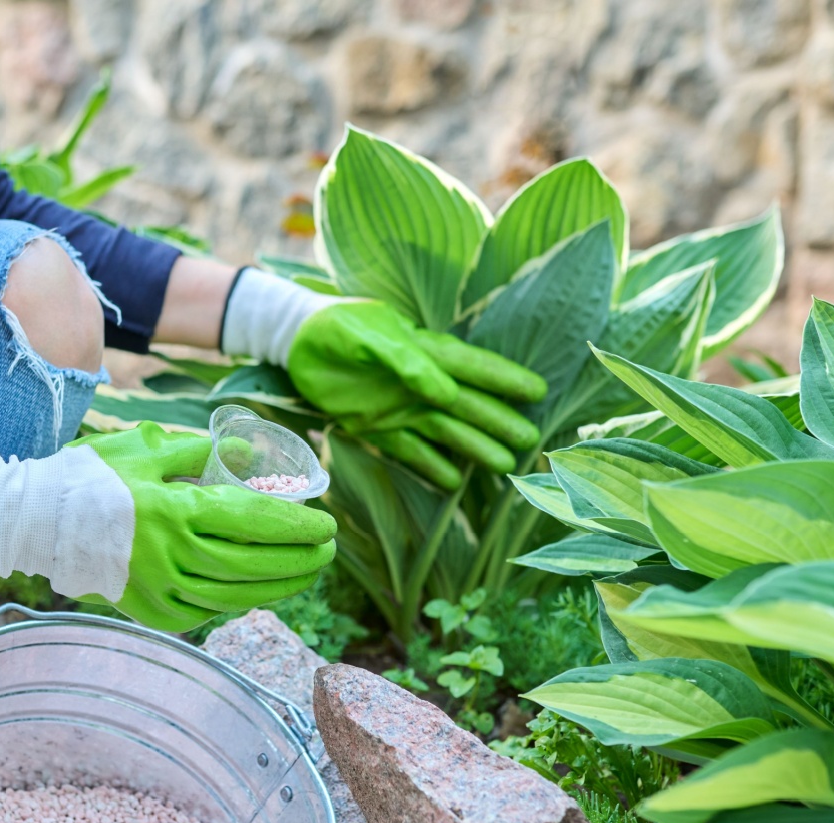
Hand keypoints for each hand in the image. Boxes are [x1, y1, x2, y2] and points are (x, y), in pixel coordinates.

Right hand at [0, 423, 336, 631]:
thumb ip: (200, 452)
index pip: (256, 522)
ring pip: (237, 596)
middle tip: (327, 551)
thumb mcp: (147, 449)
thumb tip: (247, 454)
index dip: (298, 526)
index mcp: (176, 511)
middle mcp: (173, 556)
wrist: (34, 523)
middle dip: (300, 560)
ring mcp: (161, 590)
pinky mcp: (150, 612)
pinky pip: (207, 612)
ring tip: (305, 574)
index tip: (328, 525)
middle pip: (256, 564)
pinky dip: (238, 602)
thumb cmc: (91, 478)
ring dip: (279, 587)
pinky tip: (257, 592)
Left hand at [286, 301, 546, 489]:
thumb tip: (444, 392)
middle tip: (530, 441)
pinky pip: (410, 450)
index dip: (504, 379)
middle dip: (498, 421)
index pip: (473, 367)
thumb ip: (405, 361)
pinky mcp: (377, 427)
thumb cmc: (336, 327)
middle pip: (467, 405)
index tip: (537, 391)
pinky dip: (431, 466)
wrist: (295, 343)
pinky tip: (453, 483)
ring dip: (473, 448)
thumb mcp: (368, 336)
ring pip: (445, 431)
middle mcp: (420, 383)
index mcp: (424, 352)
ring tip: (504, 466)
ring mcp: (401, 407)